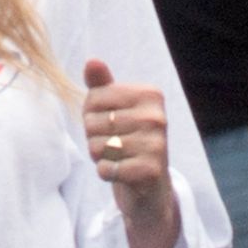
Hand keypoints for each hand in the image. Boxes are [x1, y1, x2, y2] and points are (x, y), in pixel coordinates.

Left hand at [83, 58, 179, 247]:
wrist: (150, 186)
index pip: (93, 99)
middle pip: (93, 123)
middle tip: (113, 145)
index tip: (108, 124)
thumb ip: (101, 85)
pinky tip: (120, 172)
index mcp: (150, 94)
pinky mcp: (151, 170)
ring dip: (99, 157)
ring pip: (97, 147)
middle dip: (94, 138)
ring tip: (118, 157)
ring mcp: (157, 144)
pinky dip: (106, 173)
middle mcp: (157, 116)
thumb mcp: (114, 109)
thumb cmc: (127, 140)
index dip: (90, 115)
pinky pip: (105, 169)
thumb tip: (92, 61)